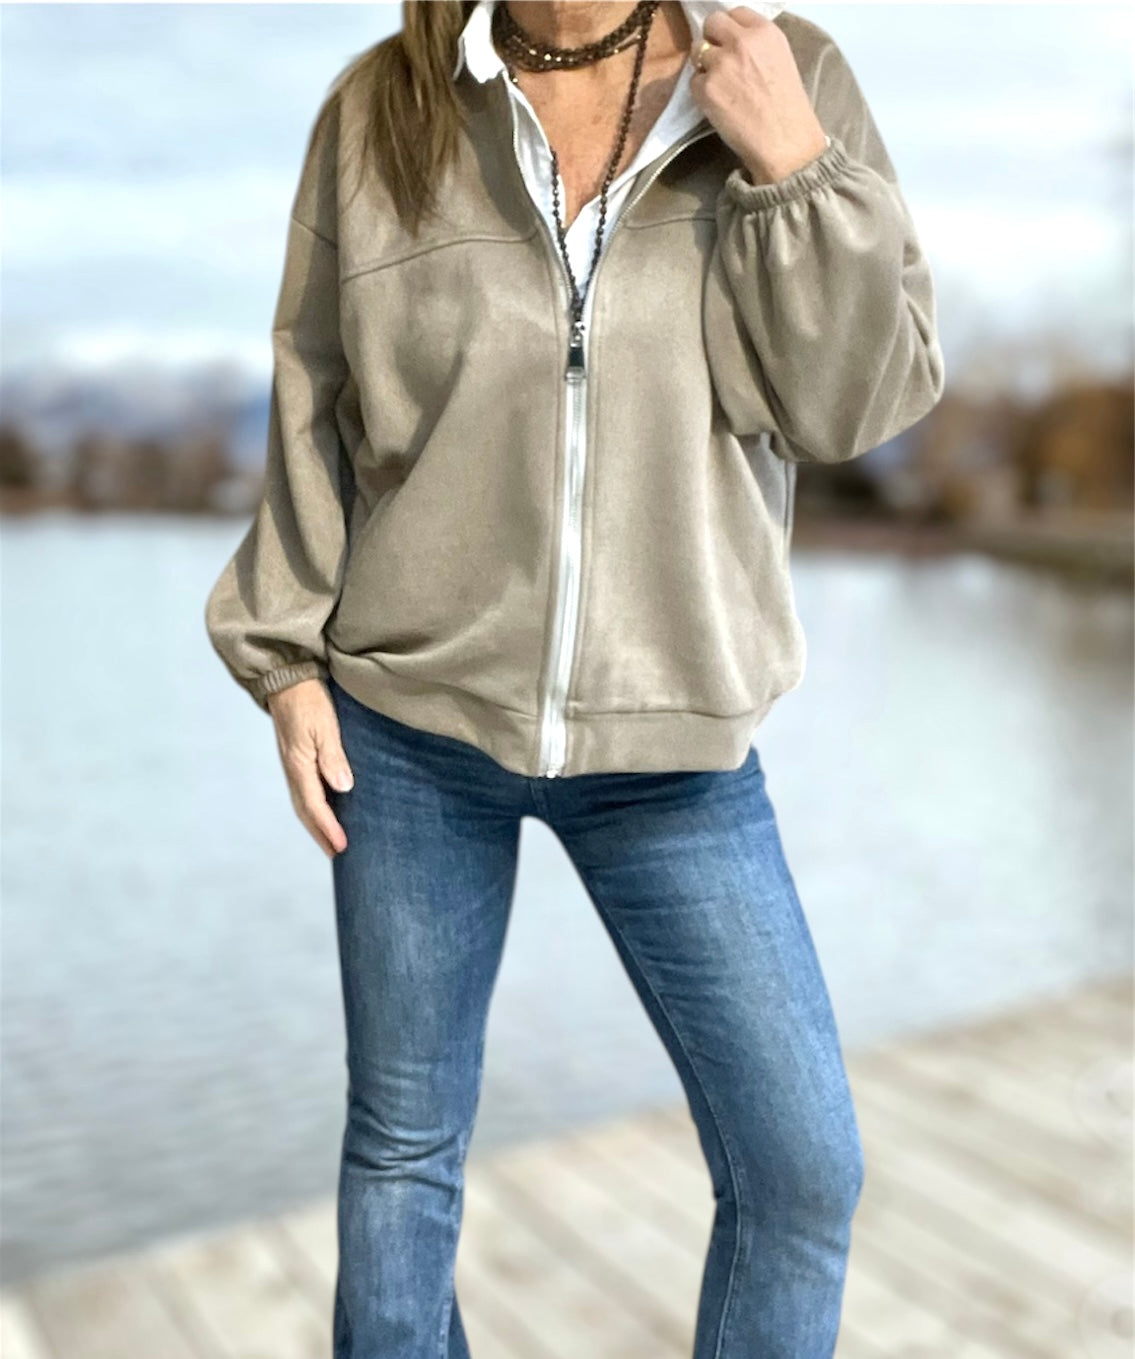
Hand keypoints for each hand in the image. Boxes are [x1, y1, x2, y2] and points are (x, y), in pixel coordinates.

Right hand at [266, 678, 353, 857]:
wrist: (287, 678)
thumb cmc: (308, 699)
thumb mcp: (324, 725)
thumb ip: (333, 756)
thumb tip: (343, 788)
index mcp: (299, 765)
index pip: (315, 806)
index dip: (329, 829)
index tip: (342, 847)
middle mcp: (293, 769)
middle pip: (306, 811)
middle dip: (321, 834)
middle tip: (337, 855)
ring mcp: (293, 764)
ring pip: (304, 802)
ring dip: (317, 823)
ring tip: (331, 840)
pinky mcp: (297, 757)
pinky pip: (305, 790)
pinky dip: (315, 806)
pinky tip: (328, 808)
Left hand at [689, 6, 828, 185]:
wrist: (784, 143)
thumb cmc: (788, 109)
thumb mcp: (781, 61)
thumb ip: (758, 47)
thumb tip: (734, 45)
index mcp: (765, 32)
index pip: (735, 13)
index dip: (730, 29)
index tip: (731, 44)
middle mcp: (742, 41)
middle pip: (712, 23)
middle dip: (712, 40)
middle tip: (719, 62)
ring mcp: (721, 64)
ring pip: (698, 52)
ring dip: (704, 66)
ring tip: (720, 88)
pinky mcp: (706, 88)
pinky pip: (694, 82)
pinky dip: (701, 93)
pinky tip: (719, 106)